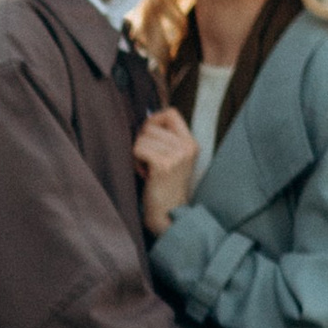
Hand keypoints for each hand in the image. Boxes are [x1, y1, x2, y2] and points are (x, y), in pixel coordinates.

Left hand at [132, 107, 199, 235]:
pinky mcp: (164, 165)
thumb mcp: (172, 158)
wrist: (168, 215)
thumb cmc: (164, 187)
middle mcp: (187, 146)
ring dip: (138, 153)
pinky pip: (138, 148)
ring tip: (147, 170)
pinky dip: (136, 160)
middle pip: (151, 125)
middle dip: (142, 141)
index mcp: (191, 142)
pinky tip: (145, 174)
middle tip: (148, 161)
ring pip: (142, 137)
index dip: (154, 120)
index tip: (148, 136)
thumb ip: (164, 139)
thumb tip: (146, 117)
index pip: (171, 113)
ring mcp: (177, 155)